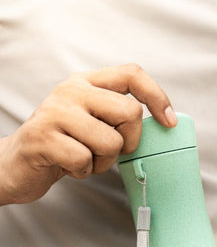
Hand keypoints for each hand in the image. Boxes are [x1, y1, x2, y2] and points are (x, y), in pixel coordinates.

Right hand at [0, 64, 176, 204]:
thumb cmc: (64, 144)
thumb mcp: (92, 121)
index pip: (132, 74)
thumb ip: (117, 115)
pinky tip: (69, 166)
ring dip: (104, 162)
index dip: (157, 96)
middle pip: (130, 113)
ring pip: (110, 142)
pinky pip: (85, 160)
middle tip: (110, 151)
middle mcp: (71, 91)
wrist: (18, 164)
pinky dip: (83, 172)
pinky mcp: (42, 137)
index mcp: (87, 82)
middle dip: (129, 142)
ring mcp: (55, 112)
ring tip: (85, 160)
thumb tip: (160, 122)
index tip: (169, 121)